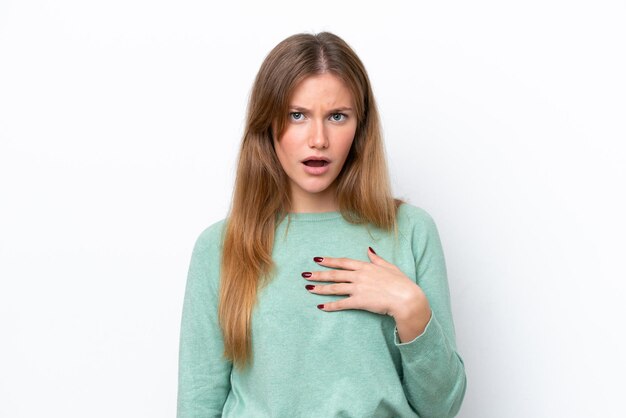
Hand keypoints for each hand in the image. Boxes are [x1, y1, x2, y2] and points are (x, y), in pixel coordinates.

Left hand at [303, 247, 431, 339]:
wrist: (406, 298)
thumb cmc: (401, 283)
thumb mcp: (389, 267)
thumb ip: (376, 259)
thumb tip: (368, 250)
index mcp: (365, 267)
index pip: (343, 262)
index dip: (329, 261)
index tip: (317, 259)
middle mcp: (359, 276)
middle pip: (334, 274)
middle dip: (318, 274)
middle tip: (305, 275)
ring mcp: (358, 288)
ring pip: (335, 287)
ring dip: (320, 288)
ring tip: (308, 289)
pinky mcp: (359, 301)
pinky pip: (341, 303)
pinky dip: (330, 305)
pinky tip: (321, 306)